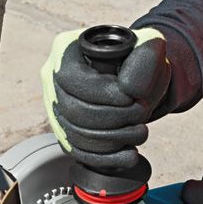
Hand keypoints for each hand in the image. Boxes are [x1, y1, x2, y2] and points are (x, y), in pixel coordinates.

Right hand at [40, 27, 169, 168]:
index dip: (103, 93)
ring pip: (75, 134)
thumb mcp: (149, 45)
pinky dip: (106, 158)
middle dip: (114, 117)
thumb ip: (145, 58)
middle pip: (73, 109)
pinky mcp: (64, 130)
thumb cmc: (139, 56)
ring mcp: (56, 106)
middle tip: (141, 113)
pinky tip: (130, 153)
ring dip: (114, 139)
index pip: (71, 78)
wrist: (137, 75)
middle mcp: (52, 77)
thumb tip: (130, 91)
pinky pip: (78, 151)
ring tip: (141, 131)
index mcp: (65, 48)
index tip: (131, 98)